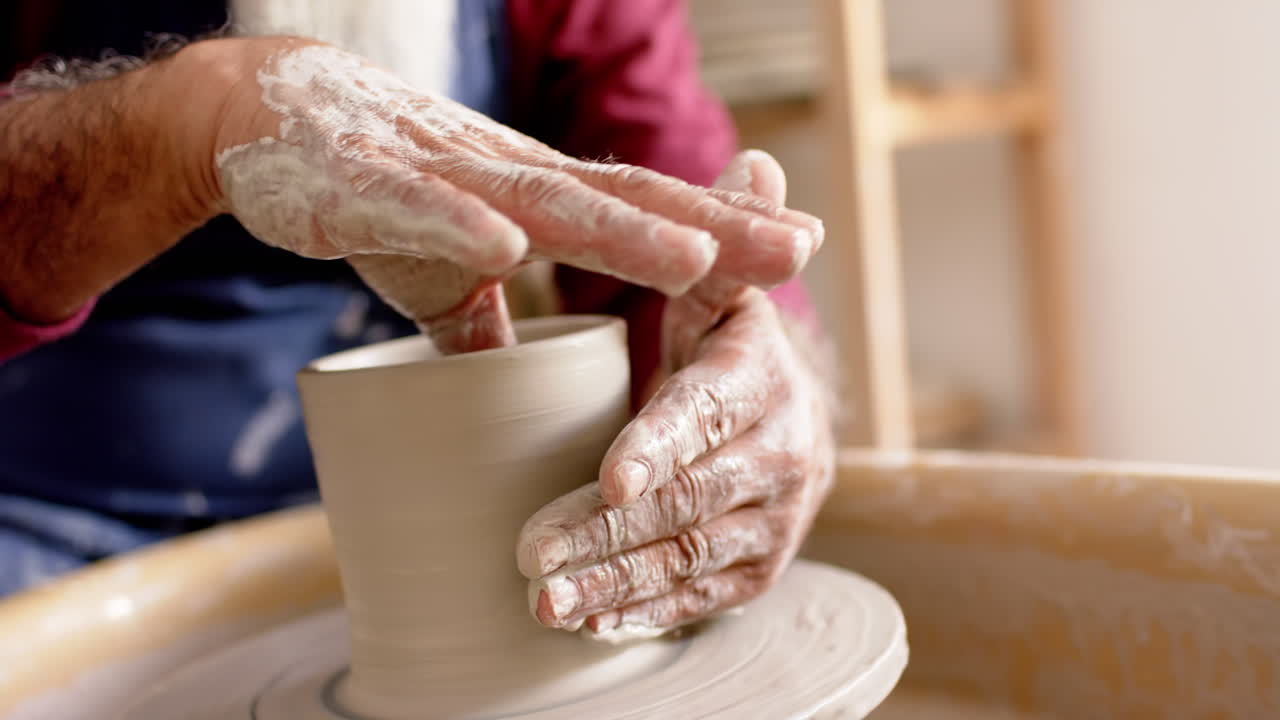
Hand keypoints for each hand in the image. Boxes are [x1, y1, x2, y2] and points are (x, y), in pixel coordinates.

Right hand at [183, 38, 820, 351]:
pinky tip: (506, 242)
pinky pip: (416, 210)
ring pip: (541, 202)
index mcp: (530, 195)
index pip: (641, 209)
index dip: (718, 230)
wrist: (259, 119)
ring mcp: (439, 178)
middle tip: (797, 250)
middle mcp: (504, 178)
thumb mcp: (438, 273)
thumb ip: (485, 327)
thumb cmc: (368, 190)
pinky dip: (459, 226)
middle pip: (622, 202)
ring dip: (620, 229)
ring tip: (692, 257)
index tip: (796, 251)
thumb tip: (520, 392)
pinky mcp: (363, 187)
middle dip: (711, 229)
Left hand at [516, 154, 835, 640]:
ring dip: (615, 585)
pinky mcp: (760, 569)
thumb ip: (719, 241)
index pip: (706, 413)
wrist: (786, 423)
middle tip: (532, 555)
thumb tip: (753, 161)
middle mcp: (785, 454)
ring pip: (689, 559)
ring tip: (544, 603)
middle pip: (688, 502)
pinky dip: (646, 615)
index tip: (611, 480)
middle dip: (608, 531)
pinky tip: (591, 626)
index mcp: (762, 378)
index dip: (661, 447)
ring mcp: (775, 520)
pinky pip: (703, 599)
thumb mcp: (720, 292)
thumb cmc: (726, 350)